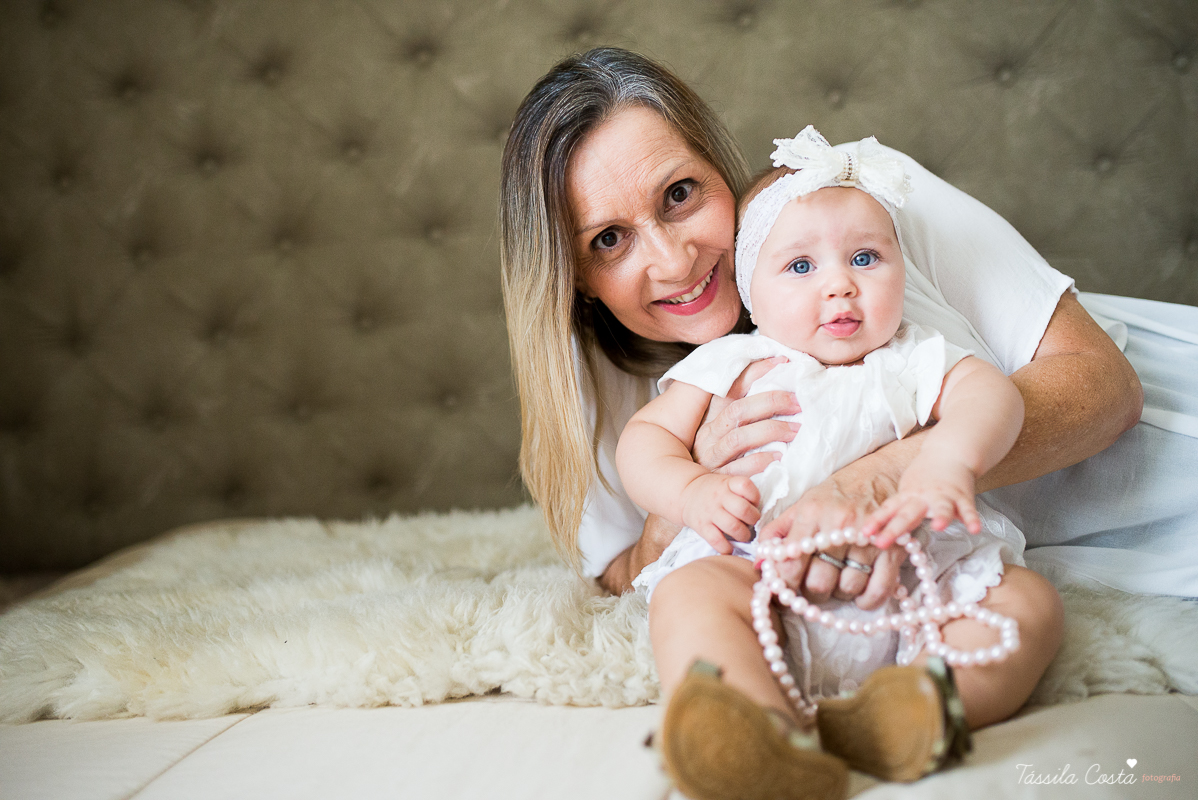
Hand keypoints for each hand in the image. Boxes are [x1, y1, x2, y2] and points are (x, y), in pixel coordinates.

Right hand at [680, 473, 760, 553]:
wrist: (686, 493)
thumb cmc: (715, 490)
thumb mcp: (728, 482)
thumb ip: (744, 490)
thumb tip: (763, 503)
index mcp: (728, 483)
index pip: (746, 486)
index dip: (755, 496)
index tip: (754, 503)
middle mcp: (719, 497)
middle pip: (743, 509)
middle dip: (753, 519)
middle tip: (751, 522)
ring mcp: (710, 512)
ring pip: (733, 527)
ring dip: (743, 535)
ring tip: (743, 535)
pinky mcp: (701, 527)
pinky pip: (716, 540)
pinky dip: (726, 548)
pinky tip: (730, 548)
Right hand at [692, 357, 799, 476]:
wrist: (698, 495)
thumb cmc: (720, 459)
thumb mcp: (725, 433)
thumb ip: (745, 414)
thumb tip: (779, 389)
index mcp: (712, 418)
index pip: (732, 387)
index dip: (756, 372)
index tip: (784, 362)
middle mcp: (710, 434)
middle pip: (738, 410)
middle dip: (770, 402)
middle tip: (799, 403)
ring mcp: (713, 456)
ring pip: (739, 438)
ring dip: (771, 431)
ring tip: (797, 431)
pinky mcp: (719, 478)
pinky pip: (740, 468)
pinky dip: (760, 461)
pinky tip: (780, 458)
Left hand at [758, 466, 902, 609]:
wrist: (882, 471)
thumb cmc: (837, 492)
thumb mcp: (803, 504)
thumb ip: (778, 532)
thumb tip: (760, 562)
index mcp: (812, 512)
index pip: (790, 562)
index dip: (783, 585)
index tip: (784, 591)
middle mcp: (839, 524)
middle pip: (818, 581)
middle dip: (812, 592)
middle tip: (813, 587)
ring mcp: (868, 538)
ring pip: (847, 588)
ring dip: (839, 594)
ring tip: (838, 582)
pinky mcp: (894, 548)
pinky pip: (878, 589)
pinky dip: (868, 601)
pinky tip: (860, 596)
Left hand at [862, 458, 980, 548]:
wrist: (949, 452)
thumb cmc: (925, 476)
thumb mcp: (907, 491)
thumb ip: (899, 512)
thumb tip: (881, 532)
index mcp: (907, 496)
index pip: (888, 510)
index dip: (876, 521)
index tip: (864, 534)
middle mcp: (922, 497)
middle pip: (907, 514)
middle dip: (894, 529)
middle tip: (882, 543)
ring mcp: (943, 496)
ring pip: (941, 508)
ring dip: (940, 517)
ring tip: (938, 527)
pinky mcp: (962, 496)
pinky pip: (968, 510)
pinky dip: (972, 519)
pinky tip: (974, 529)